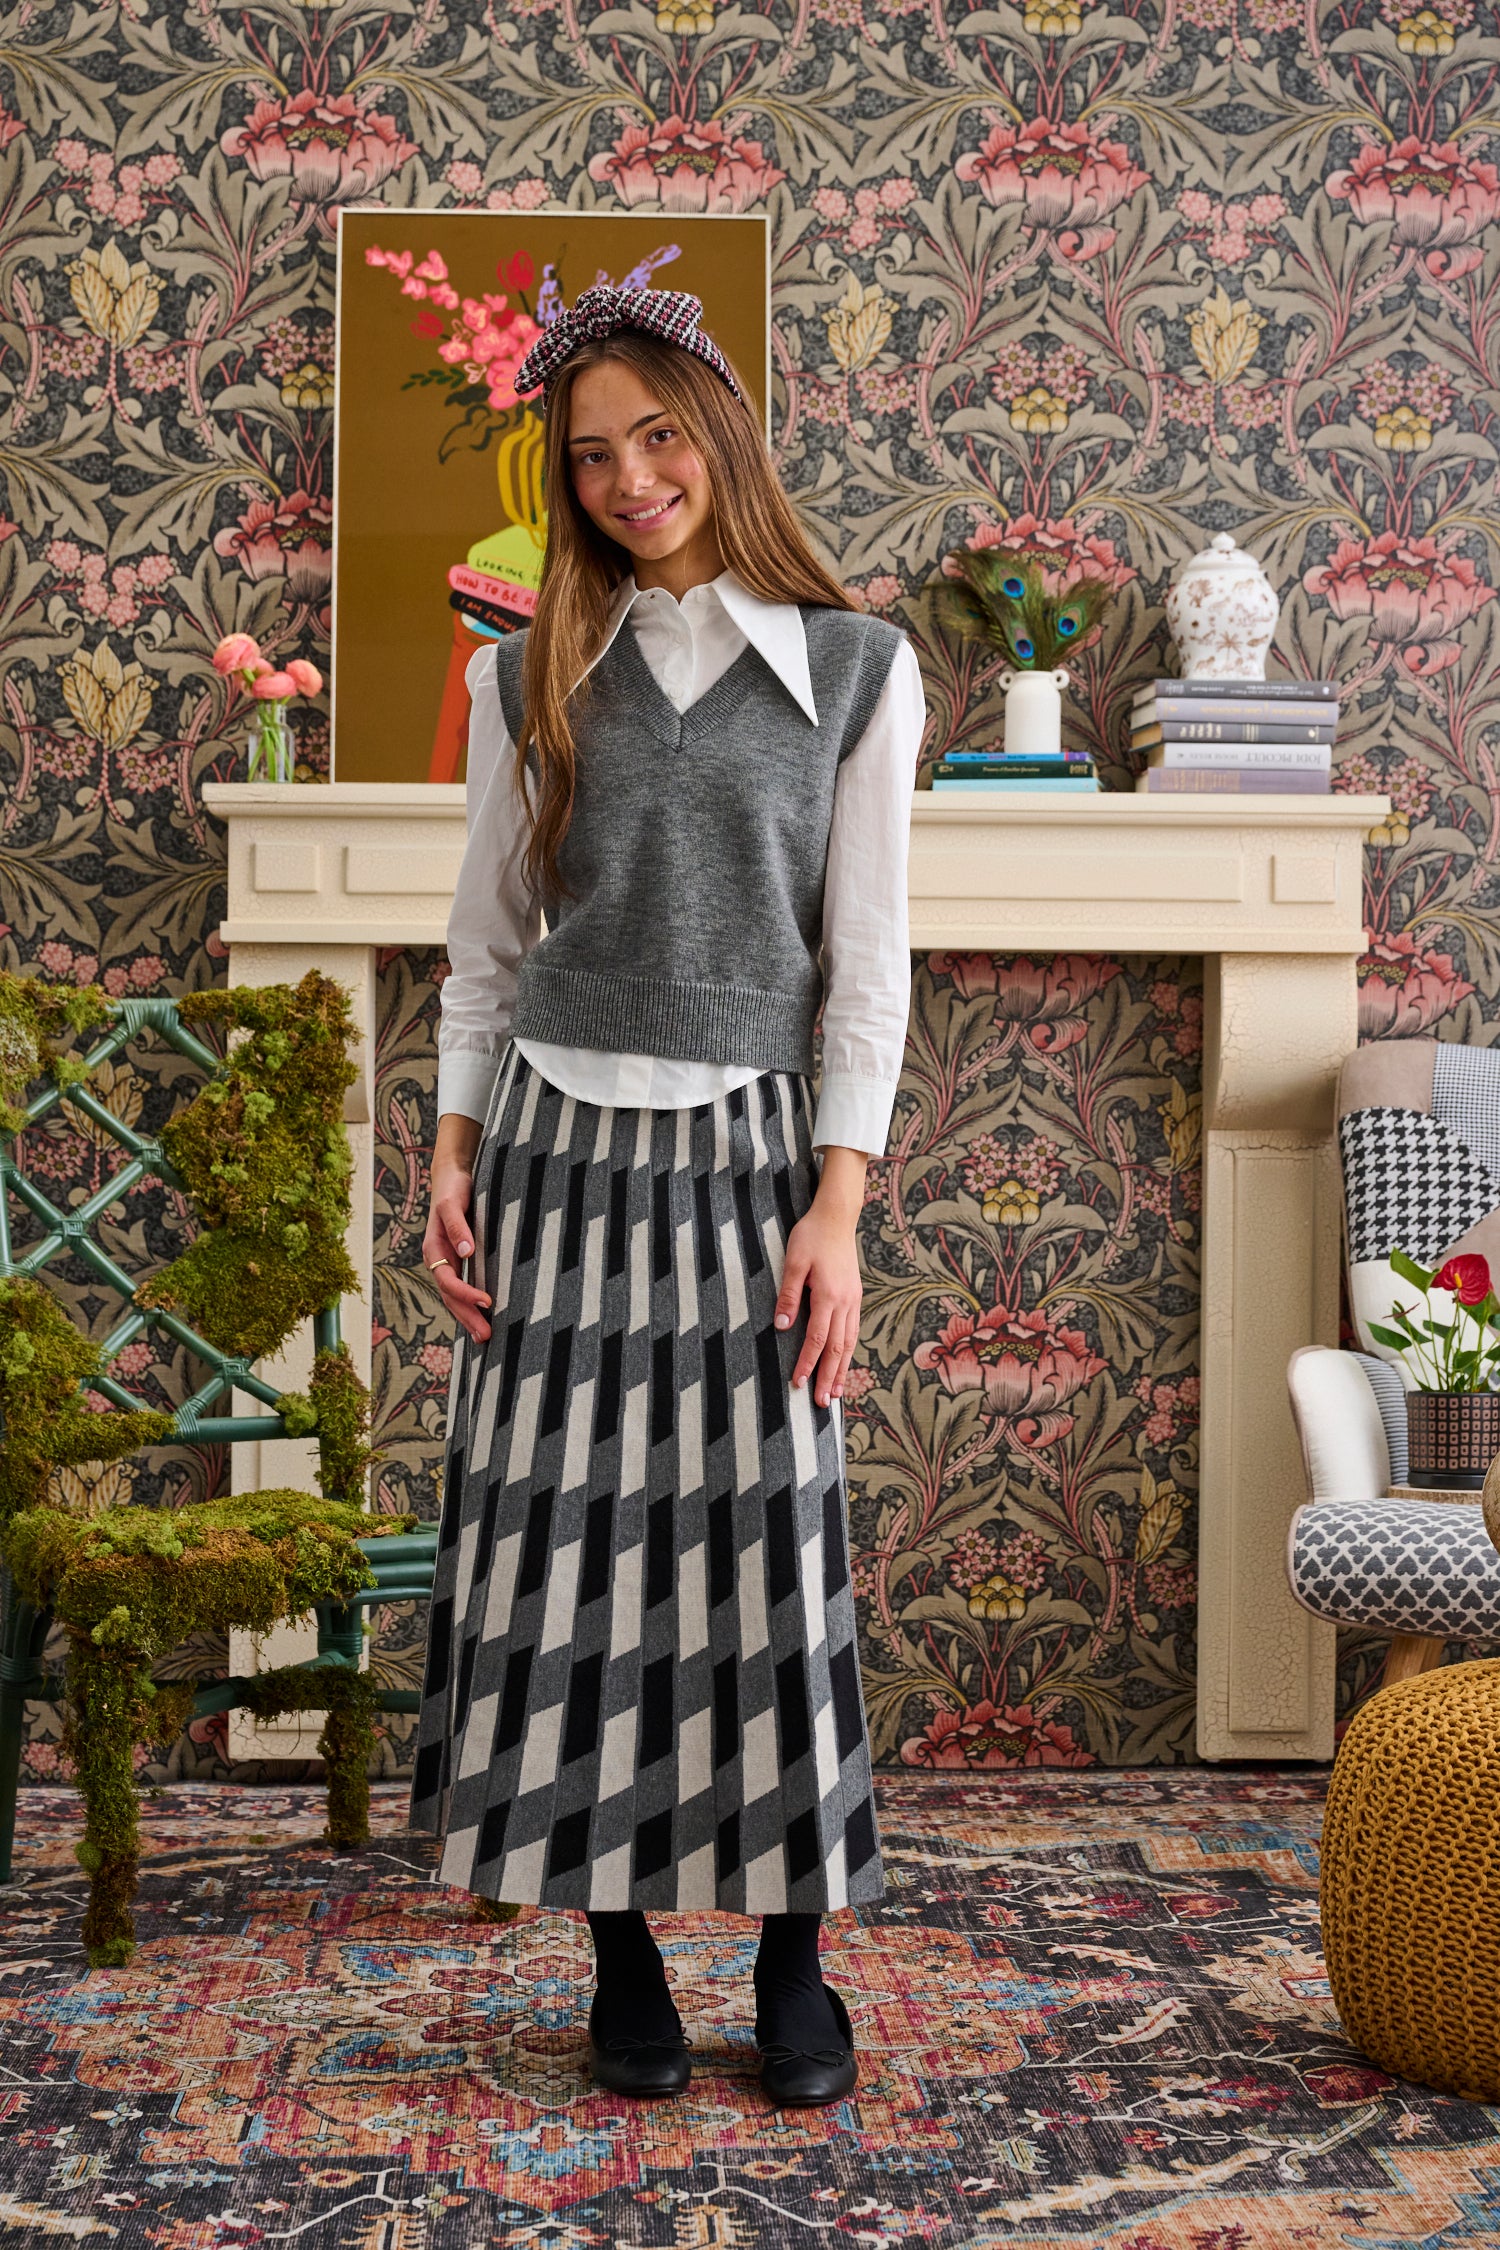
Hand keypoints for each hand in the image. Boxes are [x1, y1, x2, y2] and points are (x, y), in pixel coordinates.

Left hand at [425, 1114, 490, 1343]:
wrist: (453, 1174)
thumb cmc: (466, 1210)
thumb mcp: (474, 1239)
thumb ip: (478, 1261)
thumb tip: (487, 1285)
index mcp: (443, 1263)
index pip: (452, 1298)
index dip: (467, 1315)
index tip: (485, 1332)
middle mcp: (436, 1254)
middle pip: (448, 1291)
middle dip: (467, 1313)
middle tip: (486, 1334)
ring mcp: (438, 1236)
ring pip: (446, 1271)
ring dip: (464, 1290)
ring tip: (484, 1304)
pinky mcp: (444, 1211)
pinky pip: (452, 1229)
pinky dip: (460, 1241)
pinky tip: (470, 1253)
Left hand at [773, 1146, 867, 1407]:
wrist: (837, 1216)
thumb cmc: (811, 1236)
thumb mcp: (793, 1262)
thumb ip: (788, 1295)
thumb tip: (781, 1326)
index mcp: (828, 1296)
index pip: (816, 1339)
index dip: (808, 1363)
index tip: (799, 1383)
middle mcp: (844, 1302)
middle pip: (837, 1348)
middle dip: (830, 1377)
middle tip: (823, 1403)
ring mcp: (853, 1300)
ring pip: (849, 1343)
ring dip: (843, 1369)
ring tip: (838, 1393)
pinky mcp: (855, 1296)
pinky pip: (854, 1331)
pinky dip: (850, 1351)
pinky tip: (845, 1362)